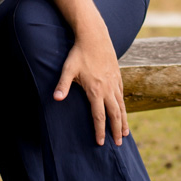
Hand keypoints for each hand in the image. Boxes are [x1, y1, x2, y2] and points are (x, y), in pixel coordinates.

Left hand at [54, 27, 128, 145]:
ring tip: (125, 133)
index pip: (99, 116)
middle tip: (118, 143)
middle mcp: (107, 89)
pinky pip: (121, 95)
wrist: (94, 37)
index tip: (101, 142)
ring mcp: (114, 82)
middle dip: (117, 130)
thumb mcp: (68, 69)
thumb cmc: (79, 53)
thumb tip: (55, 99)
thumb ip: (62, 85)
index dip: (100, 130)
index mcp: (95, 90)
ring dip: (123, 121)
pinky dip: (123, 107)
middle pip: (115, 114)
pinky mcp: (117, 76)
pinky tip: (123, 112)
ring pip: (121, 106)